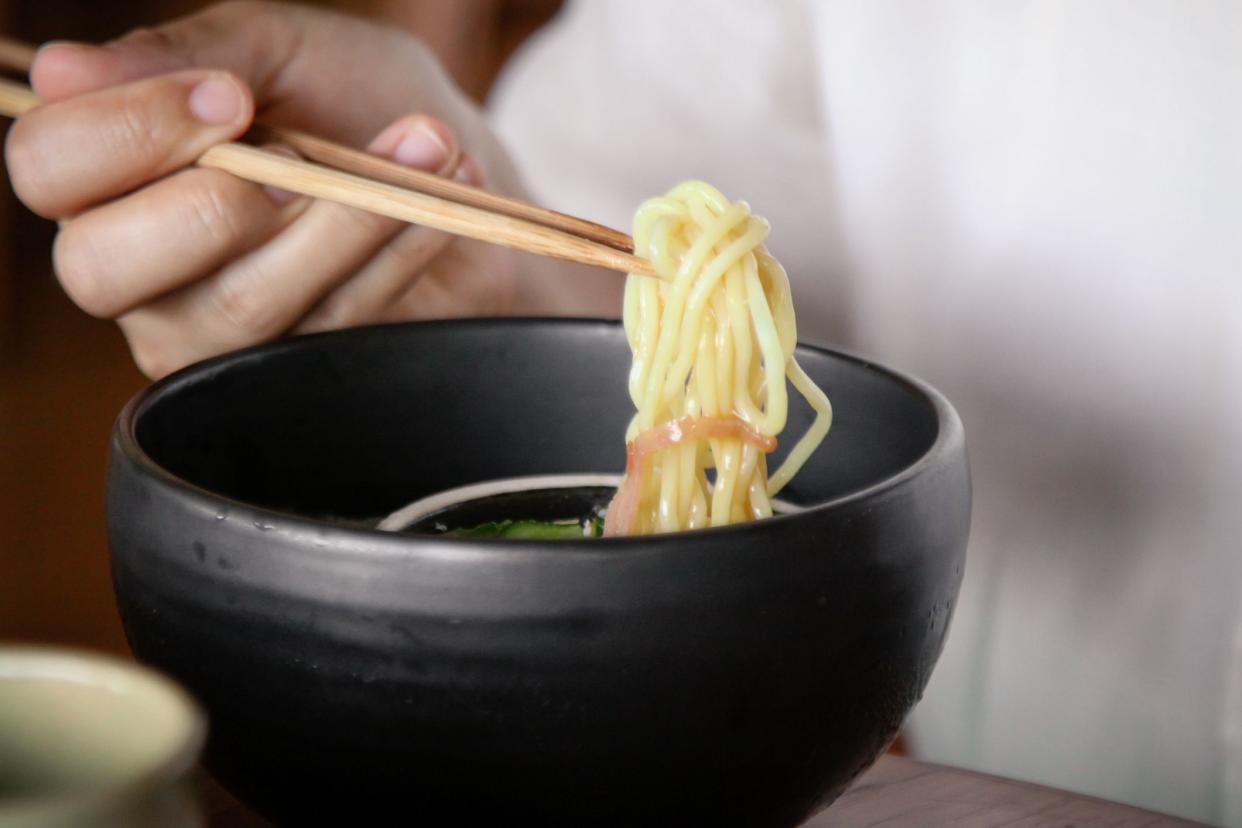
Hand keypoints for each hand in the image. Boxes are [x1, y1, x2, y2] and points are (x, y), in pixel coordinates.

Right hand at [6, 1, 616, 377]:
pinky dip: (395, 254)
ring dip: (344, 220)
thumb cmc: (358, 101)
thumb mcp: (282, 49)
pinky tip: (439, 204)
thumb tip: (58, 70)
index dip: (125, 132)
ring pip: (242, 305)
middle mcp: (141, 267)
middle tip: (299, 157)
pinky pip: (330, 330)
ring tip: (422, 148)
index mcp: (111, 171)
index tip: (229, 98)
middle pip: (102, 267)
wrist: (462, 171)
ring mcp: (214, 335)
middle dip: (217, 205)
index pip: (48, 167)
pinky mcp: (296, 376)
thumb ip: (191, 53)